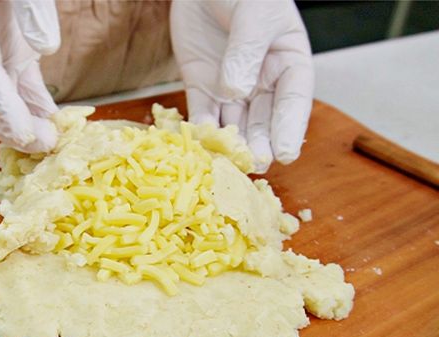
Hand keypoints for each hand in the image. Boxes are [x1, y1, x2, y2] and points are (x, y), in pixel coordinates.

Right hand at [0, 0, 59, 152]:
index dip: (1, 108)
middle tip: (44, 145)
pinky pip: (21, 90)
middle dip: (9, 128)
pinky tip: (56, 123)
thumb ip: (29, 4)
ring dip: (24, 126)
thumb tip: (46, 45)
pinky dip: (37, 109)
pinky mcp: (10, 55)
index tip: (26, 132)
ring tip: (53, 142)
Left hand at [171, 0, 313, 172]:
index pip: (293, 101)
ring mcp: (230, 88)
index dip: (290, 128)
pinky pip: (202, 114)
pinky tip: (201, 145)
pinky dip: (200, 131)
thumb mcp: (254, 15)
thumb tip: (236, 91)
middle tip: (256, 164)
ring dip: (231, 145)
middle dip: (260, 143)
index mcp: (287, 63)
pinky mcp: (201, 87)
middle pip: (263, 120)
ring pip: (233, 123)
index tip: (286, 154)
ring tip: (229, 164)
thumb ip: (247, 51)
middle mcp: (261, 82)